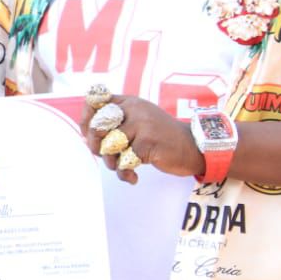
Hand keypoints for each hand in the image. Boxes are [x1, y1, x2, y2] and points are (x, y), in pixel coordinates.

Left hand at [80, 94, 203, 183]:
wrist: (193, 147)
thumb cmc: (161, 138)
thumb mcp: (139, 122)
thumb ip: (115, 125)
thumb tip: (87, 136)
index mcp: (128, 102)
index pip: (94, 103)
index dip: (86, 121)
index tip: (91, 136)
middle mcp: (133, 109)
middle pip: (97, 127)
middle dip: (96, 146)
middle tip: (107, 156)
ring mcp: (141, 125)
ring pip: (109, 146)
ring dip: (112, 163)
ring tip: (122, 167)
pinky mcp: (148, 142)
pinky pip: (124, 161)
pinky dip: (125, 174)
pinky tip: (133, 177)